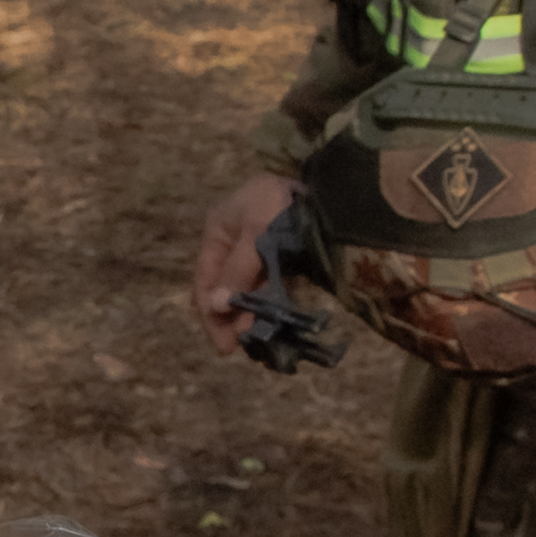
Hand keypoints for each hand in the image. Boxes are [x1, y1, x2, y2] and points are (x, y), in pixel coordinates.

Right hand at [187, 172, 300, 354]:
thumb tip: (217, 305)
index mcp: (219, 231)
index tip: (223, 343)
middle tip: (241, 348)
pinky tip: (275, 325)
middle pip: (226, 289)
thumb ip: (238, 270)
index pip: (205, 278)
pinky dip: (272, 307)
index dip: (210, 312)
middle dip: (231, 319)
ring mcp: (260, 251)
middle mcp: (235, 243)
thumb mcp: (255, 231)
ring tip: (260, 343)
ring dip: (252, 316)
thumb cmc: (284, 202)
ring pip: (250, 291)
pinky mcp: (285, 257)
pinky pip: (273, 288)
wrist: (330, 187)